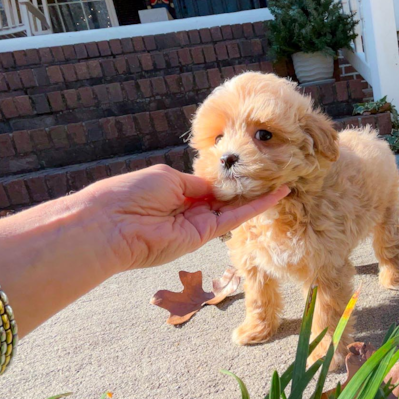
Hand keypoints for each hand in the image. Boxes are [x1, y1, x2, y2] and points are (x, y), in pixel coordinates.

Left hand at [82, 164, 288, 271]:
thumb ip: (195, 183)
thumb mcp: (167, 178)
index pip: (208, 183)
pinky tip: (277, 194)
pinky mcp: (204, 235)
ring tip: (285, 178)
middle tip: (275, 169)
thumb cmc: (131, 193)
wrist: (113, 225)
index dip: (228, 175)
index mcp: (175, 190)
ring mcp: (197, 223)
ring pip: (234, 206)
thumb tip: (214, 186)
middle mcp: (188, 208)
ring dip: (258, 194)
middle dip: (247, 184)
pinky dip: (257, 207)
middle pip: (224, 196)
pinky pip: (235, 218)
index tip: (251, 163)